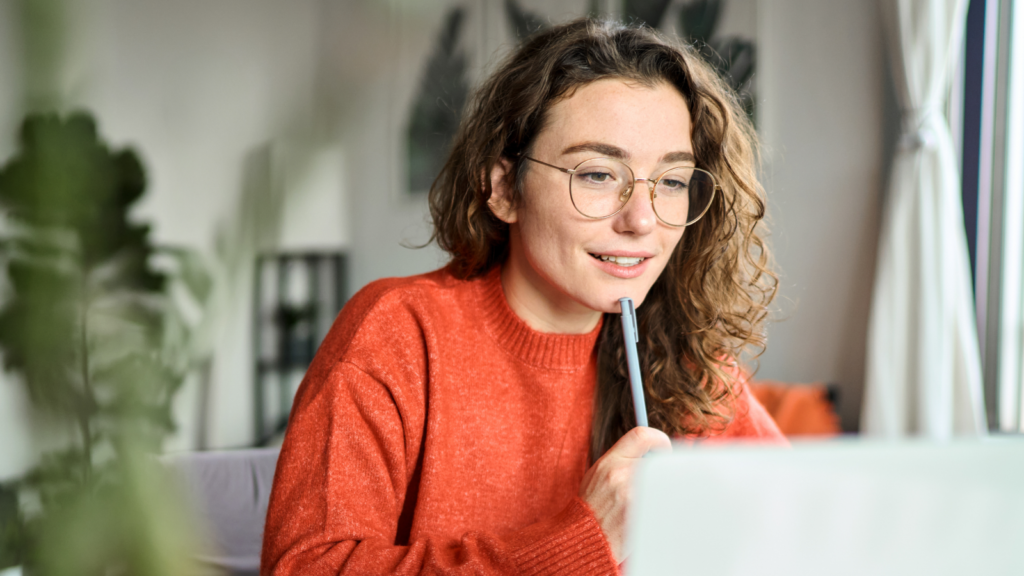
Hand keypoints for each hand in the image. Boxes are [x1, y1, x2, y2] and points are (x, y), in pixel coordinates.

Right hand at [578, 426, 671, 563]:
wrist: (584, 538)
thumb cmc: (592, 506)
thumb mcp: (598, 474)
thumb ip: (623, 459)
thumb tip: (652, 452)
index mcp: (610, 462)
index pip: (641, 435)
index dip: (658, 438)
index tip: (662, 447)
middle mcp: (622, 476)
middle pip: (658, 462)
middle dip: (660, 471)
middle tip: (659, 478)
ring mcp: (634, 497)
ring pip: (663, 484)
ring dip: (660, 490)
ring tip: (647, 500)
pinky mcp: (645, 516)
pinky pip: (663, 503)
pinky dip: (660, 506)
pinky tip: (648, 514)